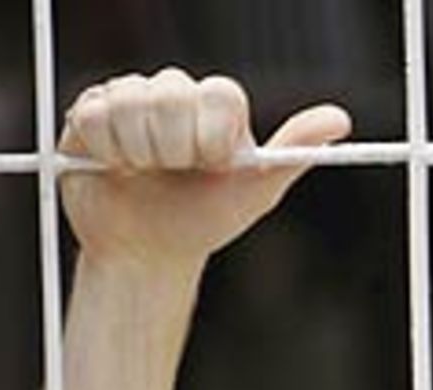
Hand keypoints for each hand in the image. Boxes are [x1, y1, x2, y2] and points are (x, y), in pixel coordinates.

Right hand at [59, 68, 351, 271]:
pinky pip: (96, 116)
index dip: (211, 137)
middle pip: (171, 96)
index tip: (211, 166)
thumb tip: (341, 120)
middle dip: (173, 149)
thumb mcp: (252, 194)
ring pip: (131, 104)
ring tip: (142, 175)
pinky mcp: (90, 110)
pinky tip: (115, 168)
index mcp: (216, 105)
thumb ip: (292, 154)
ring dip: (137, 154)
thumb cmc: (201, 223)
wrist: (146, 254)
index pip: (218, 95)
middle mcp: (174, 92)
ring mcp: (130, 96)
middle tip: (172, 174)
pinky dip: (108, 152)